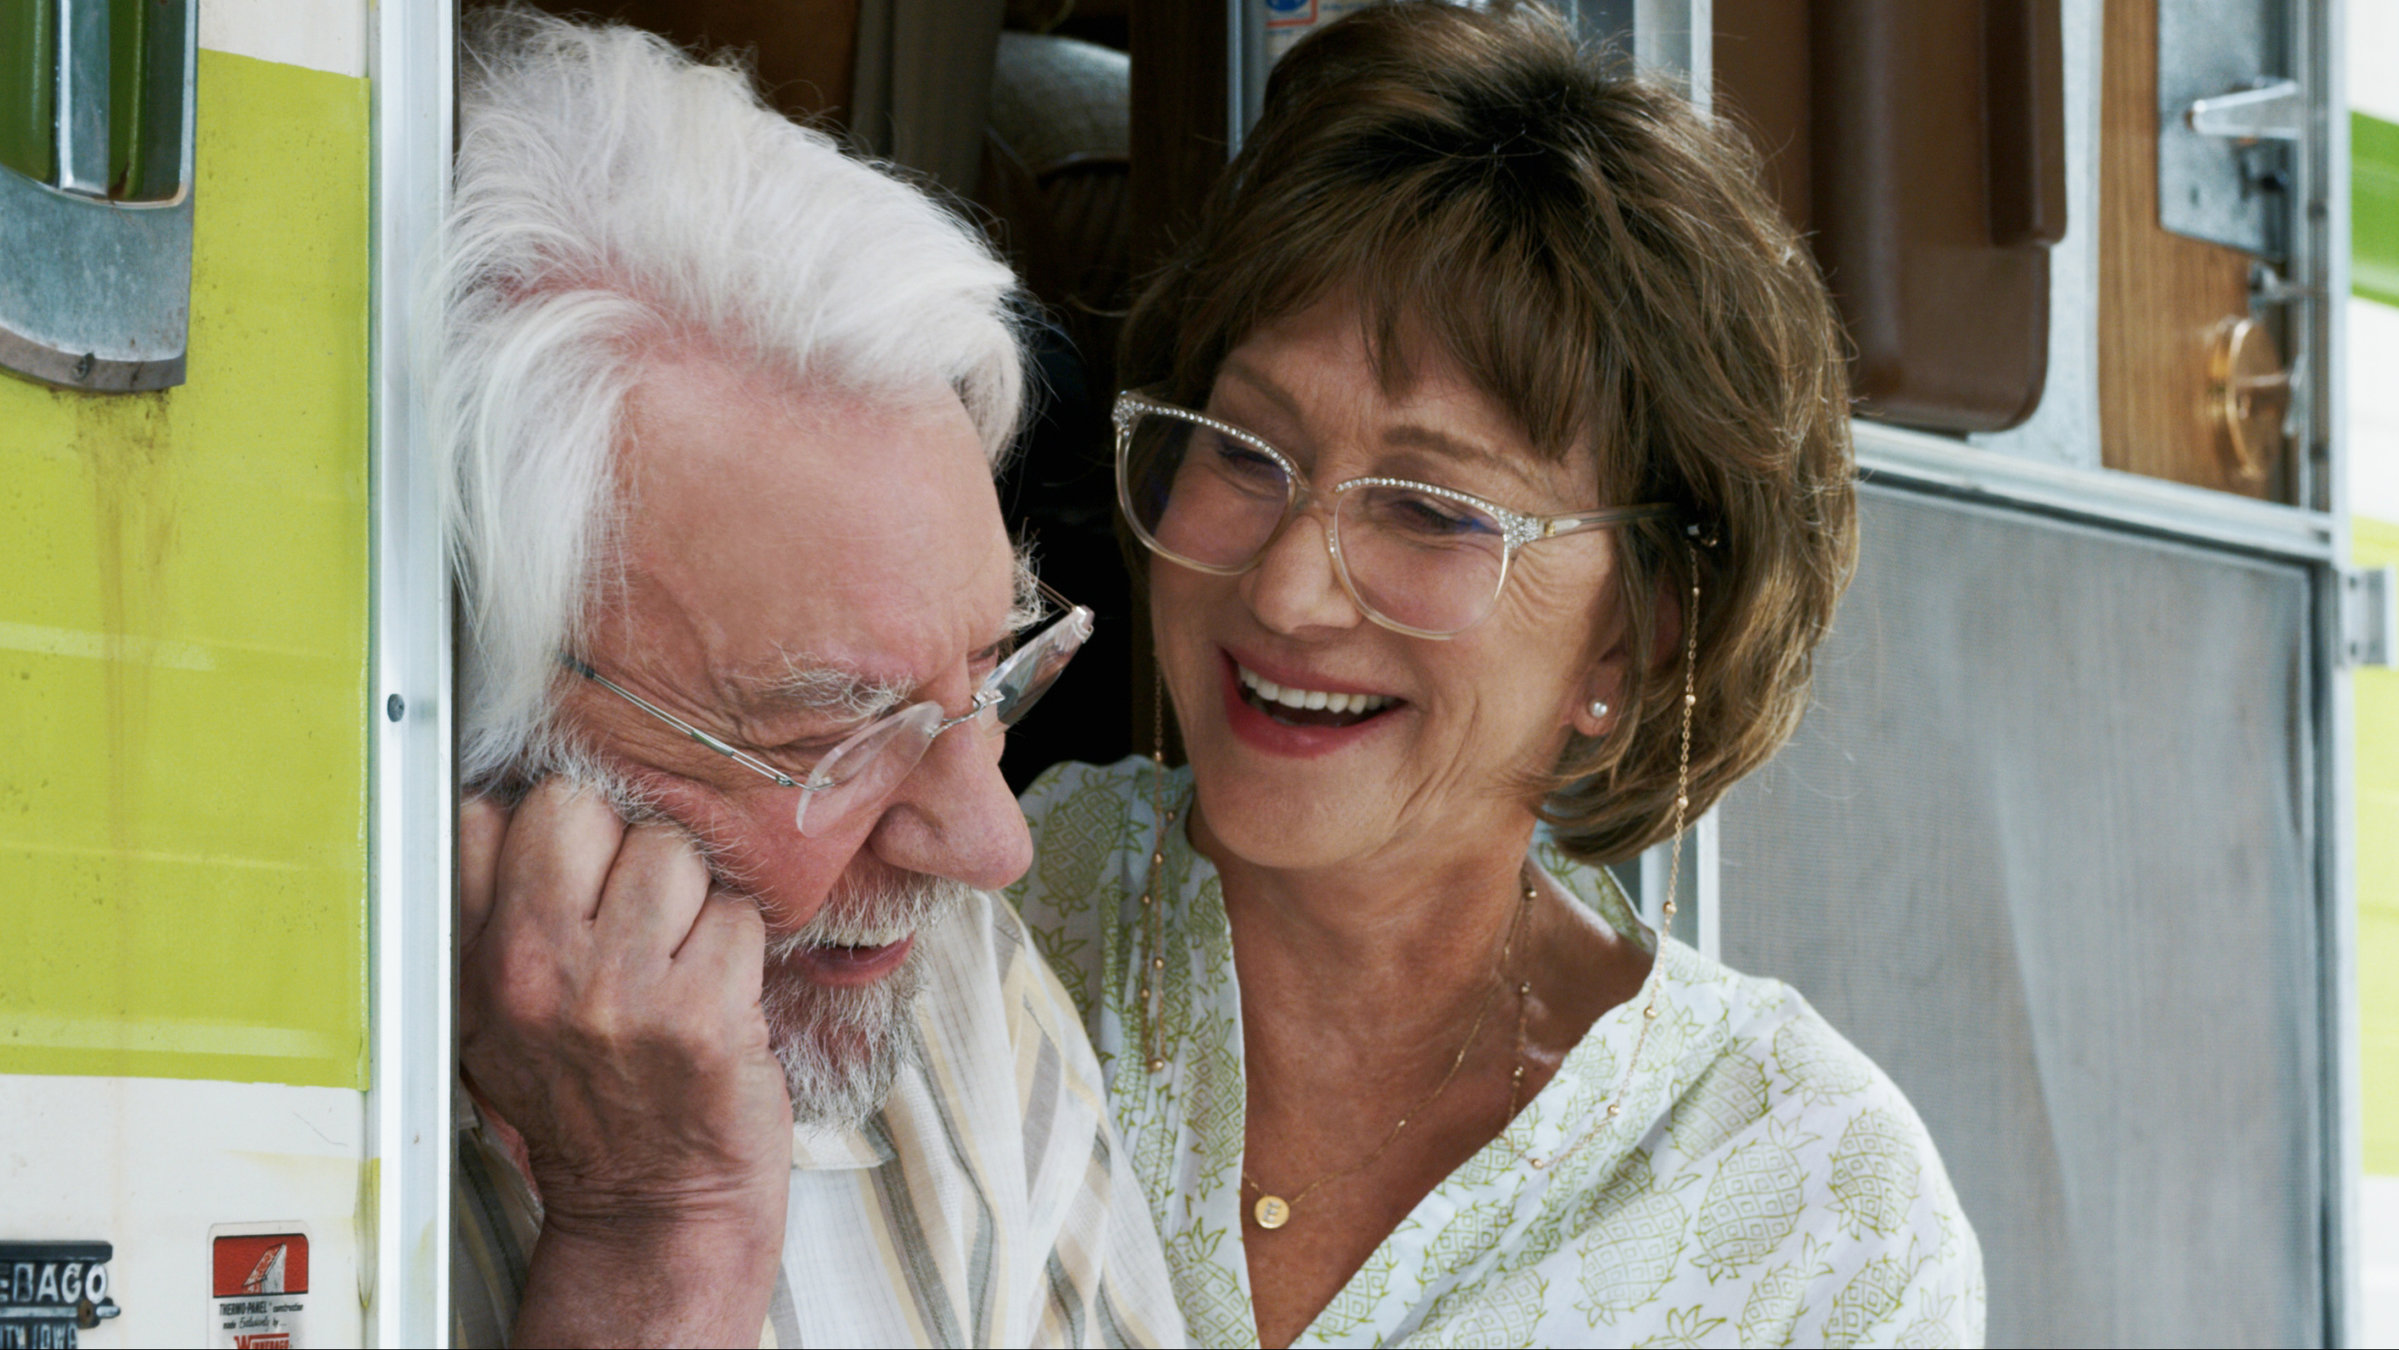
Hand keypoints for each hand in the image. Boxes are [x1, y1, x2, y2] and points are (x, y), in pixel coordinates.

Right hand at [458, 780, 790, 1346]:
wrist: (652, 1208)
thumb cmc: (586, 1103)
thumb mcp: (497, 1020)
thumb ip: (494, 916)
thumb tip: (515, 806)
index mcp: (479, 964)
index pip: (483, 818)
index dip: (542, 833)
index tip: (571, 872)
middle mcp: (537, 970)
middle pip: (578, 805)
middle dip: (617, 843)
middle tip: (633, 911)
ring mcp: (620, 990)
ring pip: (671, 850)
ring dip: (690, 895)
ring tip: (677, 958)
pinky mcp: (703, 1012)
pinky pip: (737, 913)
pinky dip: (740, 946)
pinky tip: (716, 993)